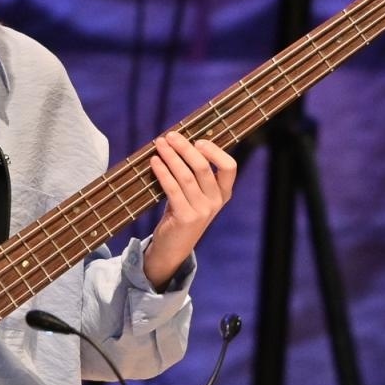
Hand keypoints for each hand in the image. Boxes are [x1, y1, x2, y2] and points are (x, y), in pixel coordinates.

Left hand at [143, 130, 236, 288]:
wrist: (173, 248)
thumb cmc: (181, 213)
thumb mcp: (194, 194)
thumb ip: (193, 174)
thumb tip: (179, 142)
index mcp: (223, 193)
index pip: (229, 166)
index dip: (215, 151)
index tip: (197, 141)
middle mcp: (216, 202)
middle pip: (203, 167)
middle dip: (185, 148)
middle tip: (170, 136)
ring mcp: (202, 211)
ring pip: (186, 176)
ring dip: (170, 156)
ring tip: (159, 144)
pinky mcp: (186, 217)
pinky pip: (172, 188)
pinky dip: (162, 172)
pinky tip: (154, 162)